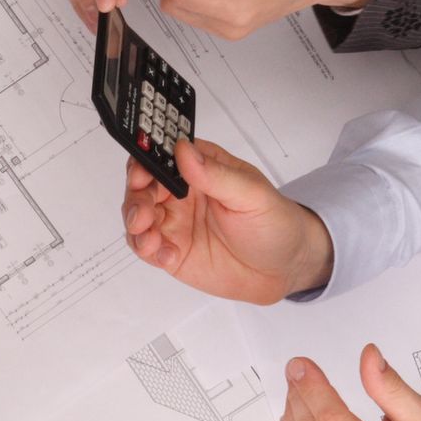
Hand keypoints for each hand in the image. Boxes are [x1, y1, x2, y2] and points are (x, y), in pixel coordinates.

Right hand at [122, 139, 332, 304]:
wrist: (284, 270)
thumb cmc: (275, 224)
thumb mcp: (252, 196)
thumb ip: (217, 175)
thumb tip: (184, 150)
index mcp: (199, 168)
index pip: (161, 155)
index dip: (145, 162)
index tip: (140, 176)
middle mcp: (181, 193)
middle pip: (142, 187)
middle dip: (136, 200)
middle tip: (143, 216)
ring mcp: (175, 223)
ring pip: (138, 218)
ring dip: (136, 227)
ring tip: (150, 240)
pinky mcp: (173, 251)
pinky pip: (147, 248)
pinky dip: (148, 250)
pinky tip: (166, 256)